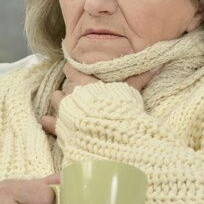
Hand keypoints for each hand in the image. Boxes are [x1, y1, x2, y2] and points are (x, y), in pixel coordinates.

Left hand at [40, 64, 159, 135]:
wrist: (108, 137)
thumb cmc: (120, 112)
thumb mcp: (131, 93)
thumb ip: (139, 79)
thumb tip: (155, 66)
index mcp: (85, 83)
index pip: (72, 70)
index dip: (73, 70)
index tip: (74, 70)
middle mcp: (71, 95)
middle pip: (65, 86)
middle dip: (71, 87)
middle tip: (79, 91)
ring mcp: (64, 113)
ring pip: (56, 100)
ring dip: (61, 101)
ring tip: (67, 104)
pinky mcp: (61, 130)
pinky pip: (50, 123)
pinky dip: (50, 121)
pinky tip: (48, 120)